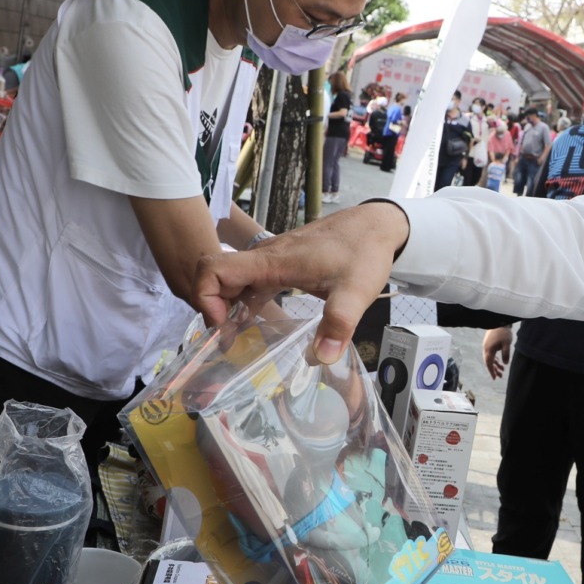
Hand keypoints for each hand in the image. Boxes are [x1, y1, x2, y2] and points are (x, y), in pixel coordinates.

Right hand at [192, 202, 409, 362]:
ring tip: (237, 340)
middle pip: (217, 278)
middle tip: (227, 343)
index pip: (214, 269)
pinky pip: (251, 282)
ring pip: (234, 281)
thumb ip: (338, 322)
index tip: (222, 327)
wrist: (377, 225)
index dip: (205, 298)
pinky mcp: (283, 264)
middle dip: (213, 310)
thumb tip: (322, 358)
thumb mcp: (355, 290)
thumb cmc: (364, 250)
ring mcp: (273, 260)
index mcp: (272, 261)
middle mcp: (265, 258)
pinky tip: (255, 323)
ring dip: (228, 308)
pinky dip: (245, 302)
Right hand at [482, 327, 512, 379]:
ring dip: (495, 365)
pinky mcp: (490, 344)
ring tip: (502, 371)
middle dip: (494, 370)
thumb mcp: (506, 343)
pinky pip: (491, 354)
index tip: (494, 378)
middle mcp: (486, 349)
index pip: (489, 363)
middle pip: (489, 362)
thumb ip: (505, 354)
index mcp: (489, 349)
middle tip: (500, 376)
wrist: (500, 321)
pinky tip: (500, 363)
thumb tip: (505, 364)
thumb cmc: (503, 332)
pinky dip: (495, 359)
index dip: (491, 371)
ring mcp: (487, 346)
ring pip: (490, 358)